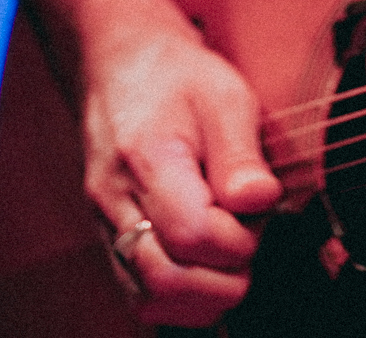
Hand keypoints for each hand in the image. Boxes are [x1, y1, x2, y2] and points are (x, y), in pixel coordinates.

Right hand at [83, 29, 282, 325]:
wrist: (124, 66)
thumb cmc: (178, 77)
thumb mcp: (224, 93)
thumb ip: (241, 152)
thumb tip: (260, 202)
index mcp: (147, 160)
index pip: (192, 235)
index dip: (239, 237)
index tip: (255, 206)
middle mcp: (115, 202)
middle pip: (167, 281)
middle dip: (226, 272)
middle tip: (246, 229)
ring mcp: (106, 226)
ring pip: (150, 300)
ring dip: (205, 292)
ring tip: (227, 245)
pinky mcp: (110, 241)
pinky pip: (142, 296)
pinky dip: (183, 296)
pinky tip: (207, 263)